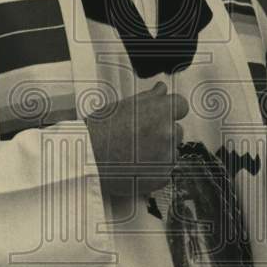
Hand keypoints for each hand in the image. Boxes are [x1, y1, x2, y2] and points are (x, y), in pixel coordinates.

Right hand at [85, 81, 188, 196]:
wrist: (86, 160)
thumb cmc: (99, 131)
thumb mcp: (121, 106)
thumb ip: (148, 98)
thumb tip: (161, 90)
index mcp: (160, 111)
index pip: (180, 105)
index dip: (169, 110)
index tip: (159, 115)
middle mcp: (169, 133)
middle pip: (176, 130)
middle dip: (162, 132)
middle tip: (138, 136)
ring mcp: (167, 156)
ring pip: (170, 151)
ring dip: (159, 151)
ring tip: (134, 153)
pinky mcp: (162, 177)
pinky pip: (164, 170)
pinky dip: (153, 169)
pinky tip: (134, 166)